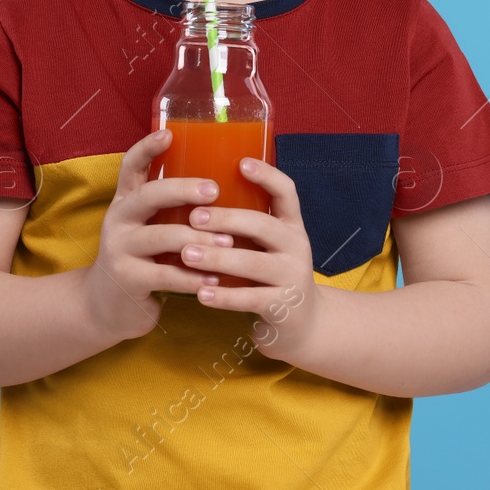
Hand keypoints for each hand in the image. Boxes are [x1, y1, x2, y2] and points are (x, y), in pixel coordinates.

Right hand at [81, 128, 238, 340]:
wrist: (103, 307)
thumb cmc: (139, 260)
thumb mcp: (145, 229)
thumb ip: (168, 211)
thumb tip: (222, 186)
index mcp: (126, 202)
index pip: (131, 166)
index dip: (147, 147)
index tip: (169, 133)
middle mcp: (119, 220)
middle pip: (149, 195)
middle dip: (183, 190)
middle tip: (214, 190)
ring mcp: (120, 250)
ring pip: (162, 237)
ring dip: (199, 239)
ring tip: (228, 243)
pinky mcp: (128, 280)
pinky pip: (165, 275)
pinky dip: (193, 278)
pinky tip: (215, 280)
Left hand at [179, 156, 320, 361]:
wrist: (302, 327)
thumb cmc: (270, 276)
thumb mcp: (267, 246)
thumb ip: (245, 225)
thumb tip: (195, 196)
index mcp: (291, 225)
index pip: (286, 192)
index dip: (267, 175)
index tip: (241, 162)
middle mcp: (296, 247)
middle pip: (263, 225)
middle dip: (227, 219)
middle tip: (193, 217)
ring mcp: (292, 277)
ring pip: (254, 263)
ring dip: (217, 258)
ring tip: (187, 254)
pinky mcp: (283, 307)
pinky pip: (250, 299)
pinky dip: (224, 297)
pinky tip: (200, 293)